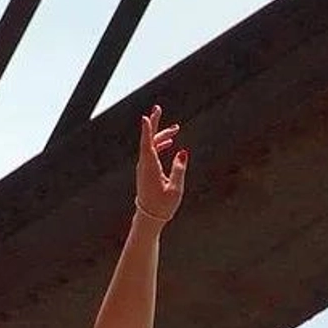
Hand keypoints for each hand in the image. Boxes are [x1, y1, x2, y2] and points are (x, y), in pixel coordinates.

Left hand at [134, 104, 186, 224]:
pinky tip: (169, 144)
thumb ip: (179, 169)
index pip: (148, 145)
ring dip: (162, 136)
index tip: (146, 117)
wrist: (149, 219)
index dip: (147, 130)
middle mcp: (144, 166)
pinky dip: (160, 146)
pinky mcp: (146, 172)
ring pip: (151, 147)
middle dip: (156, 125)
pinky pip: (152, 154)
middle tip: (158, 109)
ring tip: (175, 129)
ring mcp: (144, 169)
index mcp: (150, 168)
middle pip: (149, 141)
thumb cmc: (162, 206)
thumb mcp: (175, 189)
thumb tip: (183, 152)